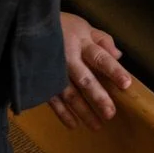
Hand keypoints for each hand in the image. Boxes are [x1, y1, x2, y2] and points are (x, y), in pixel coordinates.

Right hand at [47, 12, 132, 130]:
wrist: (27, 27)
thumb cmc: (62, 26)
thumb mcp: (83, 26)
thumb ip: (102, 40)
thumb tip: (118, 55)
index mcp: (81, 42)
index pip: (100, 57)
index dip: (113, 70)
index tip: (126, 84)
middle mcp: (68, 58)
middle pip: (85, 79)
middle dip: (98, 97)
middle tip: (110, 113)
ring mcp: (53, 71)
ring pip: (69, 94)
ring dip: (83, 111)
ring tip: (96, 126)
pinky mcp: (42, 81)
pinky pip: (52, 100)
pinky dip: (62, 114)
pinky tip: (74, 125)